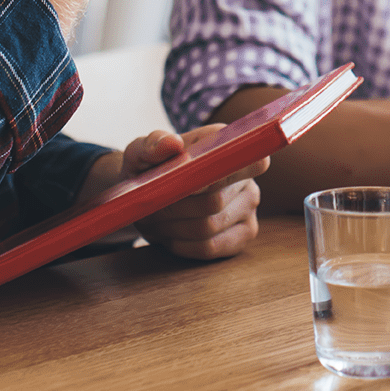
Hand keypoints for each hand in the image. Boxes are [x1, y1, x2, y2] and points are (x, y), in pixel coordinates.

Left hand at [81, 126, 265, 259]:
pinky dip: (183, 245)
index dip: (214, 175)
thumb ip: (152, 145)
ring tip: (156, 221)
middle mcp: (246, 175)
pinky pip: (211, 247)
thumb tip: (172, 143)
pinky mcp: (244, 233)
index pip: (243, 159)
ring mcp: (249, 206)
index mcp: (227, 145)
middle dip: (175, 208)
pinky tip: (170, 236)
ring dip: (174, 228)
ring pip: (209, 226)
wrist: (148, 199)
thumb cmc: (149, 171)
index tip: (181, 182)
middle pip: (213, 201)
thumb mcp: (140, 153)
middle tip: (151, 207)